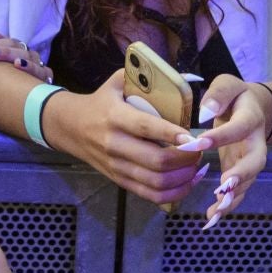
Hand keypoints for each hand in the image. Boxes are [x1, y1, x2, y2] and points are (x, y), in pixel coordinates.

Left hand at [0, 32, 52, 82]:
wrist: (39, 104)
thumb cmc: (18, 84)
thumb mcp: (8, 67)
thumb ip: (1, 49)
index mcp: (23, 52)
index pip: (9, 41)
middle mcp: (32, 57)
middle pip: (16, 46)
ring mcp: (39, 66)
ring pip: (25, 55)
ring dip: (8, 53)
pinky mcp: (45, 78)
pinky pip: (39, 70)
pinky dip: (29, 66)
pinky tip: (18, 64)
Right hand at [46, 70, 201, 206]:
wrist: (70, 127)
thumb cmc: (102, 101)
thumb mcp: (117, 82)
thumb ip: (145, 77)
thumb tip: (186, 77)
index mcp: (115, 117)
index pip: (145, 127)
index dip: (172, 134)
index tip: (194, 137)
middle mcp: (115, 145)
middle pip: (156, 161)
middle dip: (186, 159)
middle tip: (201, 149)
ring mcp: (117, 167)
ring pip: (156, 182)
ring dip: (183, 177)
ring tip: (197, 166)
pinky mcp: (120, 181)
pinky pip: (151, 195)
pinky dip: (174, 193)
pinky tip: (188, 181)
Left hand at [186, 75, 271, 227]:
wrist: (252, 109)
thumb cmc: (235, 96)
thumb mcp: (228, 85)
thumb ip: (219, 94)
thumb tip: (206, 111)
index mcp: (251, 119)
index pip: (238, 128)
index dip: (220, 136)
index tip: (198, 143)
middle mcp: (255, 144)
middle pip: (255, 162)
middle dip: (241, 175)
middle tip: (224, 186)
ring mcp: (249, 162)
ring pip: (247, 184)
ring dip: (232, 199)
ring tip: (214, 212)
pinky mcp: (240, 174)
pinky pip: (237, 193)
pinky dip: (226, 207)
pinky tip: (210, 219)